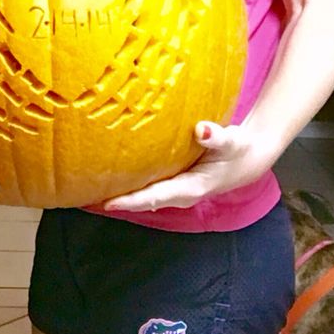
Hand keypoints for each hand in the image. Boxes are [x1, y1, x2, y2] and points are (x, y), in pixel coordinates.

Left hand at [101, 120, 272, 212]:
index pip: (154, 197)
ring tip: (91, 188)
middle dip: (118, 200)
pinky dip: (131, 184)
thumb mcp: (232, 141)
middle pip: (143, 200)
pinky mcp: (174, 181)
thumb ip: (217, 137)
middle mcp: (180, 193)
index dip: (131, 201)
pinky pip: (148, 185)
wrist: (248, 158)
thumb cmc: (238, 149)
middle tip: (85, 196)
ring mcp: (176, 189)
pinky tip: (113, 175)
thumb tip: (201, 130)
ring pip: (144, 194)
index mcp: (190, 188)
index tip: (107, 203)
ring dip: (122, 194)